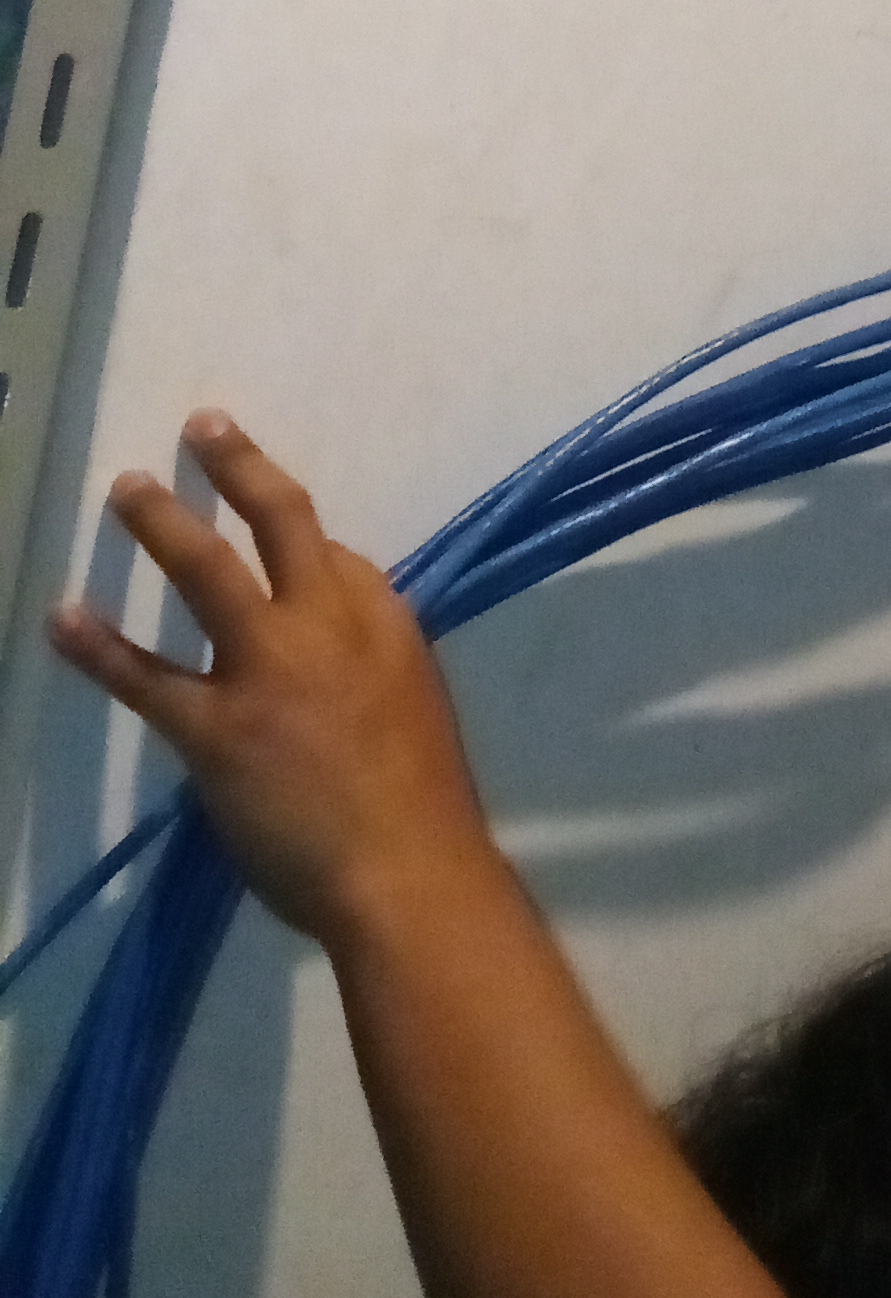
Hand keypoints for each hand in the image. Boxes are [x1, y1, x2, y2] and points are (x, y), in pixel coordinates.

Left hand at [48, 411, 489, 953]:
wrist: (406, 870)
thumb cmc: (420, 809)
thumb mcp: (414, 713)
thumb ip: (370, 677)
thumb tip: (326, 676)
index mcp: (387, 624)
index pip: (338, 559)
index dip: (303, 549)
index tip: (276, 542)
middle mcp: (328, 624)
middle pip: (282, 520)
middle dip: (239, 467)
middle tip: (201, 427)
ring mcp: (267, 669)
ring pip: (207, 570)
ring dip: (163, 523)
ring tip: (126, 488)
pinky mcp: (216, 727)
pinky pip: (146, 676)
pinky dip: (99, 646)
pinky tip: (63, 620)